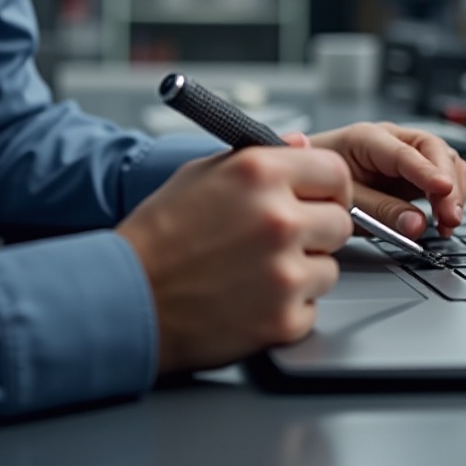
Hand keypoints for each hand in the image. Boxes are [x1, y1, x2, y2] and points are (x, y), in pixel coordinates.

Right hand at [117, 146, 352, 374]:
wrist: (125, 299)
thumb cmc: (159, 236)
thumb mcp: (203, 174)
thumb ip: (263, 158)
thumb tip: (301, 147)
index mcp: (261, 174)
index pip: (335, 172)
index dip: (329, 188)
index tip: (322, 199)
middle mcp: (279, 219)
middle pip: (341, 221)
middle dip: (318, 231)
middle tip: (286, 240)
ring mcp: (284, 272)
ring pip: (330, 267)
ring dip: (304, 271)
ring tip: (259, 271)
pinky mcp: (283, 319)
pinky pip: (311, 308)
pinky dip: (287, 309)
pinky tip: (251, 300)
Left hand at [299, 122, 465, 238]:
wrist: (306, 181)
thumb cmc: (319, 184)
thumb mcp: (345, 202)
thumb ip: (381, 211)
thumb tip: (417, 225)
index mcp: (367, 138)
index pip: (406, 153)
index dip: (428, 172)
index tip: (444, 190)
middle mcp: (392, 140)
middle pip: (435, 150)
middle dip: (448, 184)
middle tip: (450, 218)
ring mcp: (406, 154)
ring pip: (445, 161)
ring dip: (453, 191)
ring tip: (449, 223)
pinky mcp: (413, 172)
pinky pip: (441, 177)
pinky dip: (448, 198)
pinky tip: (444, 220)